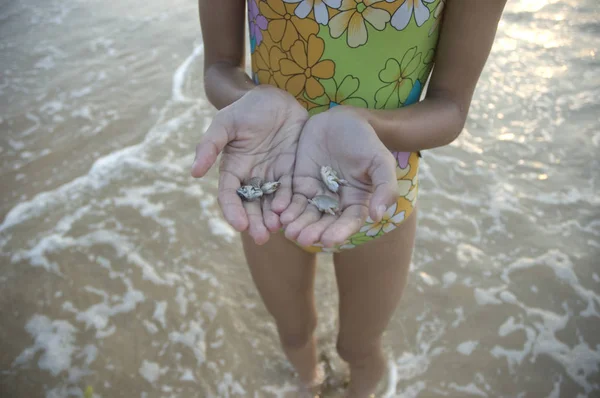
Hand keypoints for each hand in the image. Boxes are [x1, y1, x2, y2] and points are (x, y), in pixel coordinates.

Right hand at [190, 85, 308, 244]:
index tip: (239, 225)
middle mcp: (252, 177)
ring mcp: (273, 176)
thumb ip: (209, 146)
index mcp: (233, 168)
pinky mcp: (292, 172)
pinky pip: (292, 192)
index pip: (230, 195)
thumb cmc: (247, 109)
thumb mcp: (225, 123)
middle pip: (251, 205)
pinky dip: (291, 204)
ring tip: (278, 230)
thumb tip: (194, 173)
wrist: (276, 98)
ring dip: (273, 218)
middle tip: (262, 237)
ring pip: (271, 203)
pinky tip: (293, 213)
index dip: (233, 210)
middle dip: (255, 222)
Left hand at [280, 106, 398, 247]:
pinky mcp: (299, 184)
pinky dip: (286, 208)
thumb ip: (385, 188)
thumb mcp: (381, 161)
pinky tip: (279, 213)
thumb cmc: (366, 141)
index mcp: (357, 202)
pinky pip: (291, 199)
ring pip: (306, 214)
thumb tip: (378, 216)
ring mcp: (316, 194)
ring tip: (290, 232)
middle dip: (314, 231)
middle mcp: (336, 203)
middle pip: (324, 222)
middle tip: (303, 239)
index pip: (348, 222)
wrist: (342, 119)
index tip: (328, 240)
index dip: (339, 232)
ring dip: (298, 224)